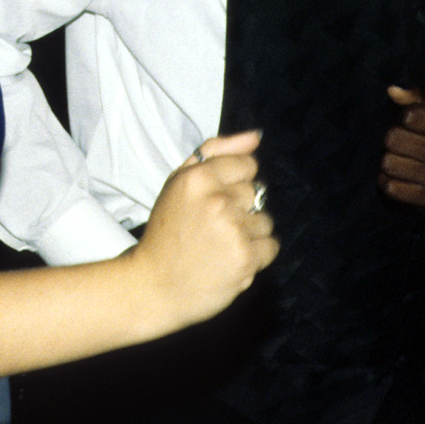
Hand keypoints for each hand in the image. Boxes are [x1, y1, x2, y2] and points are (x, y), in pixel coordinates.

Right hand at [135, 130, 278, 328]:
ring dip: (248, 234)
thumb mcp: (179, 183)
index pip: (247, 164)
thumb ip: (217, 152)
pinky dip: (256, 255)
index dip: (233, 183)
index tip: (214, 201)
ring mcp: (233, 229)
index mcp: (197, 177)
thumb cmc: (167, 232)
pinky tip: (229, 260)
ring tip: (218, 246)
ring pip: (265, 221)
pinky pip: (271, 246)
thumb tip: (255, 137)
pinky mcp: (245, 257)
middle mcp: (216, 199)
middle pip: (257, 192)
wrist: (153, 286)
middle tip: (210, 229)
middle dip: (240, 209)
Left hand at [380, 86, 424, 207]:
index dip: (405, 117)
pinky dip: (386, 180)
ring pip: (389, 163)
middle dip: (393, 137)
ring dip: (388, 159)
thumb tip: (392, 91)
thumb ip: (418, 99)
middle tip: (401, 142)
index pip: (410, 115)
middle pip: (394, 138)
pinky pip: (390, 187)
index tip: (412, 123)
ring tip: (399, 158)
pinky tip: (396, 175)